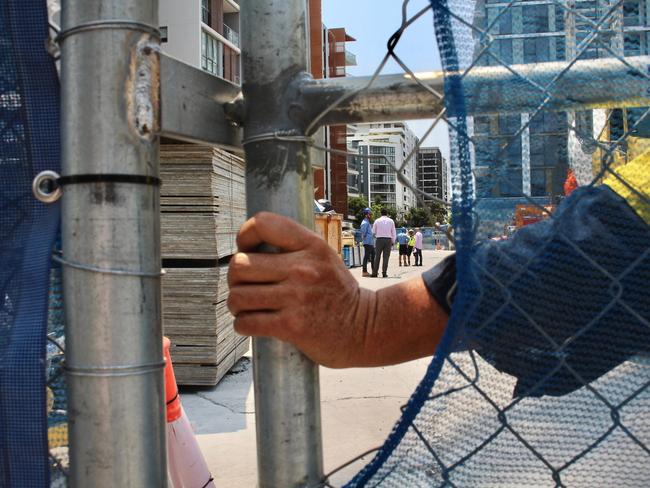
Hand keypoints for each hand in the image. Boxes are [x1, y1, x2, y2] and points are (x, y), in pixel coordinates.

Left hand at [227, 212, 376, 367]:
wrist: (364, 328)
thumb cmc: (337, 292)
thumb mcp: (323, 257)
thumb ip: (293, 247)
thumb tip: (247, 246)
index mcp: (311, 245)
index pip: (263, 223)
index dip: (245, 235)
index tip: (247, 249)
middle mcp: (303, 269)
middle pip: (240, 265)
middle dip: (235, 277)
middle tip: (244, 284)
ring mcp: (296, 298)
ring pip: (238, 296)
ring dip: (237, 303)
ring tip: (246, 306)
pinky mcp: (291, 327)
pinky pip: (246, 322)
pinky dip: (243, 324)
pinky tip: (252, 323)